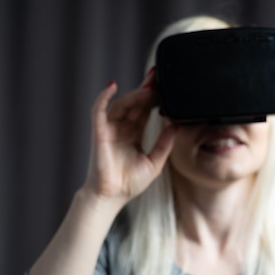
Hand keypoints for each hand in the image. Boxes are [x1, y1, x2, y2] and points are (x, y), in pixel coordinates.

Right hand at [83, 69, 177, 206]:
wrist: (113, 197)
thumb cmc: (129, 183)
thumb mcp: (155, 162)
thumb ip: (164, 144)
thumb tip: (175, 126)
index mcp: (134, 134)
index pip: (145, 110)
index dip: (154, 98)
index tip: (164, 85)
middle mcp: (122, 129)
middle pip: (135, 104)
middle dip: (146, 90)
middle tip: (157, 77)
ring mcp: (110, 129)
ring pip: (122, 105)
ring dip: (134, 95)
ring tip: (148, 88)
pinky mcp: (99, 132)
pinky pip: (99, 110)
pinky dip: (104, 97)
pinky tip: (113, 86)